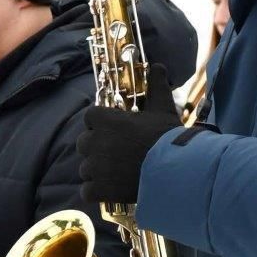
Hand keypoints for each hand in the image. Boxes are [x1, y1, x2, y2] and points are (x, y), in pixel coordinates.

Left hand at [77, 63, 178, 204]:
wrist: (173, 171)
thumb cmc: (166, 138)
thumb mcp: (163, 108)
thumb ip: (156, 86)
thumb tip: (158, 65)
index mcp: (105, 120)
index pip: (89, 117)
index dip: (99, 123)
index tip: (112, 129)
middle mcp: (94, 142)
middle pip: (83, 143)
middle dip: (96, 147)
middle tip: (116, 153)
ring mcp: (94, 167)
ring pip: (86, 168)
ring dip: (97, 171)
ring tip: (117, 173)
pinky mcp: (98, 189)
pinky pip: (87, 190)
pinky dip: (97, 191)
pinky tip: (111, 190)